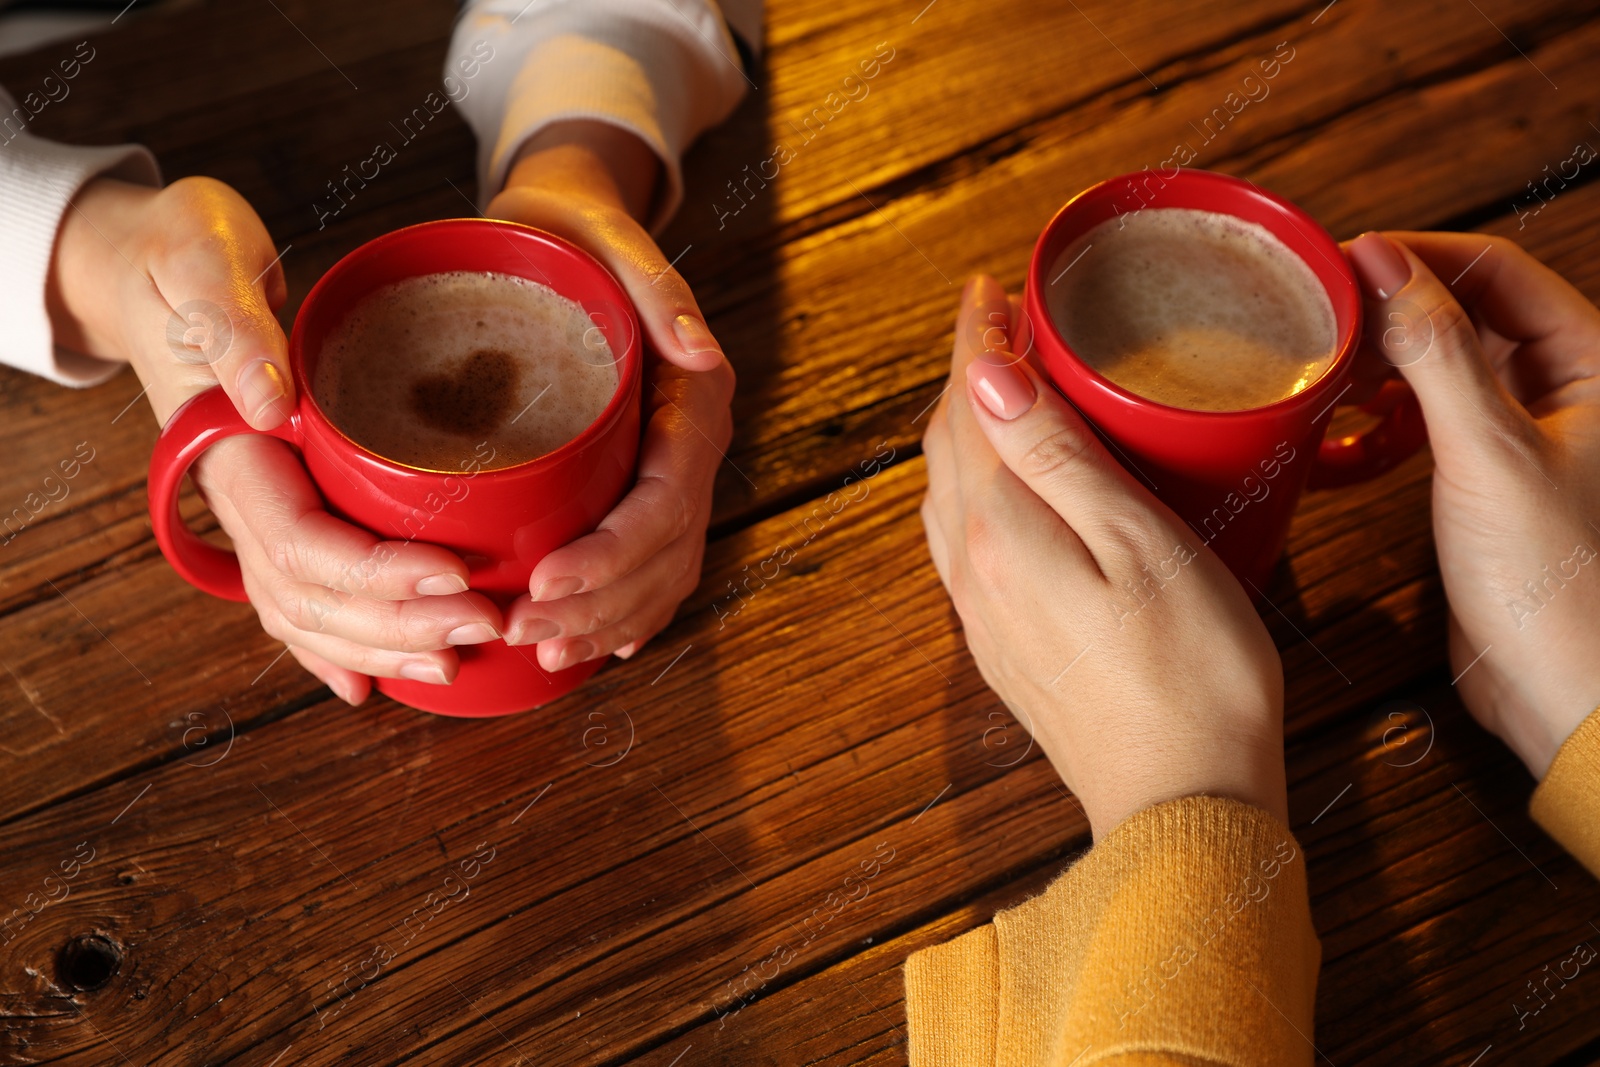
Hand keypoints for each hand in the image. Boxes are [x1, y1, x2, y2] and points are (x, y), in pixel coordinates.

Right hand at [49, 176, 491, 703]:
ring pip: (310, 614)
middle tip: (490, 624)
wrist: (157, 266)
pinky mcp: (280, 512)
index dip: (378, 572)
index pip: (301, 542)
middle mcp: (240, 498)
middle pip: (313, 597)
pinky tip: (374, 683)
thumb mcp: (204, 259)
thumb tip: (271, 403)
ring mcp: (254, 515)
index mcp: (230, 452)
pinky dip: (337, 648)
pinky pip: (302, 600)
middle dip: (401, 625)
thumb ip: (234, 328)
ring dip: (383, 648)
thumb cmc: (187, 251)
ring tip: (460, 660)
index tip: (457, 573)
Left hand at [485, 121, 733, 671]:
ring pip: (660, 571)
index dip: (612, 552)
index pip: (665, 498)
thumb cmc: (575, 232)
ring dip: (609, 620)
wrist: (570, 226)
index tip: (546, 579)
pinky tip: (592, 644)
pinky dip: (625, 610)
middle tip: (526, 632)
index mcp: (694, 399)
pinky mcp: (641, 483)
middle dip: (599, 604)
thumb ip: (658, 291)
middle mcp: (692, 445)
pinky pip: (650, 565)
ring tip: (545, 651)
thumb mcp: (608, 238)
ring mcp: (672, 471)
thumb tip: (698, 351)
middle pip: (663, 551)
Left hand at [921, 276, 1287, 837]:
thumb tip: (987, 373)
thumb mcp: (1139, 544)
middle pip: (947, 447)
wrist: (1184, 804)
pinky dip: (976, 488)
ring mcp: (982, 616)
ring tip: (1004, 388)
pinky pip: (964, 543)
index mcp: (1000, 533)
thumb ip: (1057, 457)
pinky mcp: (1005, 649)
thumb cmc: (1192, 675)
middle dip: (967, 375)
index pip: (968, 406)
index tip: (989, 287)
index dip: (974, 338)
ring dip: (965, 431)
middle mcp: (971, 572)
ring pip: (948, 496)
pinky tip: (1010, 488)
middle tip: (1002, 322)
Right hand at [1346, 232, 1599, 776]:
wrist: (1561, 689)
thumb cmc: (1555, 582)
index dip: (1417, 256)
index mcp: (1595, 363)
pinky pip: (1434, 419)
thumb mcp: (1486, 452)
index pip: (1496, 270)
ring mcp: (1530, 433)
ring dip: (1387, 365)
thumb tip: (1384, 266)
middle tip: (1322, 318)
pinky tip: (1353, 433)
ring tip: (1330, 373)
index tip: (1343, 262)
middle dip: (1394, 310)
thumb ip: (1436, 351)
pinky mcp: (1493, 477)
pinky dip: (1390, 418)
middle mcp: (1568, 388)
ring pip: (1446, 365)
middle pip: (1468, 311)